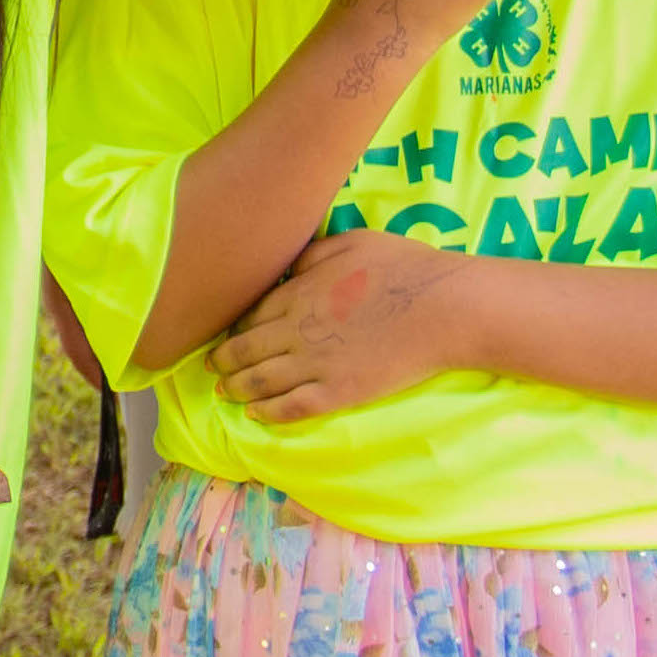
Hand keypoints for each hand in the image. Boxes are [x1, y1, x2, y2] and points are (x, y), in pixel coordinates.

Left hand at [219, 226, 483, 421]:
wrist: (444, 308)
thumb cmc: (405, 267)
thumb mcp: (352, 242)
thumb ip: (314, 254)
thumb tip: (290, 265)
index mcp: (299, 293)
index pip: (252, 315)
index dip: (236, 328)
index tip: (227, 336)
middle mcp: (297, 330)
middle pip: (246, 349)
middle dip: (224, 360)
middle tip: (212, 368)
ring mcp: (316, 363)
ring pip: (261, 380)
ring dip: (237, 388)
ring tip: (224, 393)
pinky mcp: (339, 391)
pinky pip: (292, 406)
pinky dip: (267, 412)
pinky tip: (255, 414)